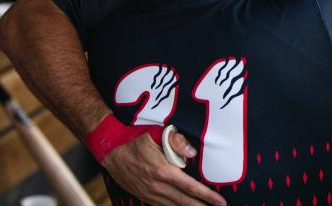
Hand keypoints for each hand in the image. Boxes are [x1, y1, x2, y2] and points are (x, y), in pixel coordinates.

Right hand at [102, 131, 226, 205]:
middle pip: (184, 202)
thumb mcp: (156, 133)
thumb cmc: (135, 138)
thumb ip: (176, 141)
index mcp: (162, 170)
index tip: (221, 202)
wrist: (110, 149)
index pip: (190, 186)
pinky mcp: (143, 195)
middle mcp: (156, 186)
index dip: (207, 196)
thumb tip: (192, 153)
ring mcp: (148, 193)